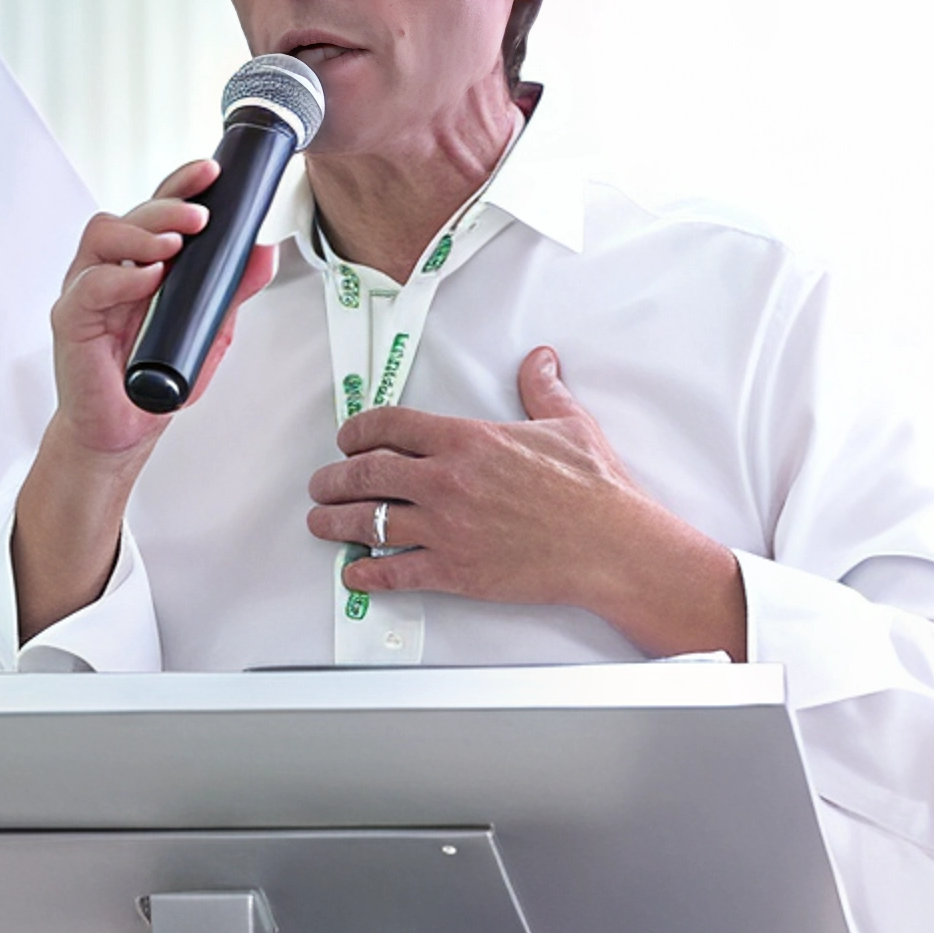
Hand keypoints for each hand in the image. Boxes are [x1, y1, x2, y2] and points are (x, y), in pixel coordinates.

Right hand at [17, 161, 276, 630]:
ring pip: (102, 234)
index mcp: (140, 262)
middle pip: (129, 213)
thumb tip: (263, 252)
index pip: (157, 208)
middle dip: (168, 205)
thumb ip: (231, 292)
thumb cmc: (155, 378)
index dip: (181, 185)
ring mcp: (86, 290)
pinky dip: (120, 277)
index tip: (213, 172)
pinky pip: (89, 286)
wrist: (122, 431)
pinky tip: (147, 279)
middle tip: (202, 215)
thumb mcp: (209, 331)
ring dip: (141, 232)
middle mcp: (110, 267)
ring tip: (175, 245)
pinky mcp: (71, 320)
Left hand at [303, 348, 747, 658]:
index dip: (357, 431)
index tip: (347, 439)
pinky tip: (354, 571)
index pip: (390, 426)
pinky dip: (366, 572)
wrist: (612, 545)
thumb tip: (540, 360)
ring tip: (321, 522)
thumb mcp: (569, 423)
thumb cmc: (595, 488)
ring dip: (335, 522)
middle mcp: (447, 482)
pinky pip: (395, 571)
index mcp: (468, 440)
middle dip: (333, 478)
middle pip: (366, 474)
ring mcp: (447, 528)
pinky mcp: (455, 570)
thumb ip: (542, 389)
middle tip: (322, 483)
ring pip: (369, 522)